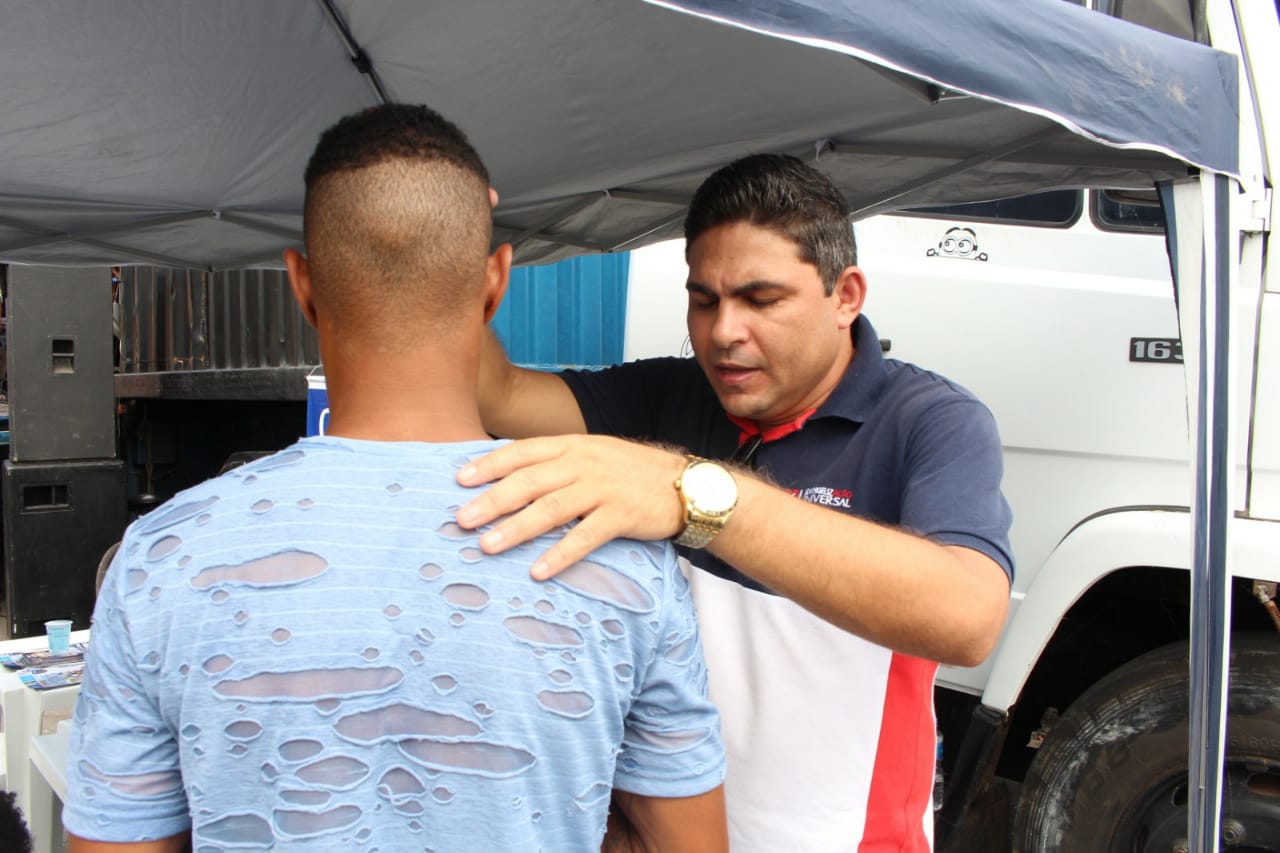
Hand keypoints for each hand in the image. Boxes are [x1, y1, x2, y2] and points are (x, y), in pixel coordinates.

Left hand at [455, 436, 687, 578]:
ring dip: (517, 528)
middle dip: (493, 500)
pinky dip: (560, 554)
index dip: (490, 464)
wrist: (686, 485)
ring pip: (552, 507)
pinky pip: (585, 537)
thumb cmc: (632, 473)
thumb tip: (510, 479)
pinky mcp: (622, 515)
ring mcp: (604, 488)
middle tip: (462, 519)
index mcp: (573, 446)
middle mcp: (585, 463)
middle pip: (530, 481)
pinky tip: (538, 570)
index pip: (524, 451)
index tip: (459, 479)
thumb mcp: (594, 455)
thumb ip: (557, 463)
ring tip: (488, 546)